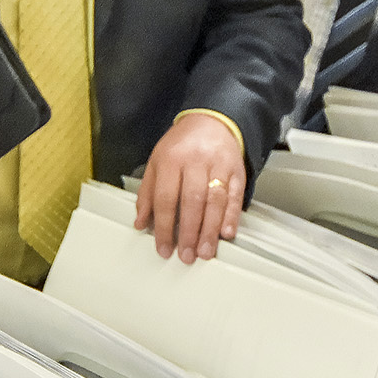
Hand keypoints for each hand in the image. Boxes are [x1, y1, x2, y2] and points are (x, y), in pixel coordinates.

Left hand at [134, 113, 244, 262]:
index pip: (165, 198)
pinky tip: (226, 233)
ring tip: (205, 251)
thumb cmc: (181, 145)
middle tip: (187, 255)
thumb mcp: (156, 162)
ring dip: (210, 230)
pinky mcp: (237, 170)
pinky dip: (231, 216)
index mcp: (170, 159)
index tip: (164, 248)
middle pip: (192, 201)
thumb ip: (147, 193)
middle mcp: (195, 161)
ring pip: (215, 200)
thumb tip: (140, 223)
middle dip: (189, 232)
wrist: (212, 121)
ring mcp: (218, 165)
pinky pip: (235, 195)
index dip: (164, 226)